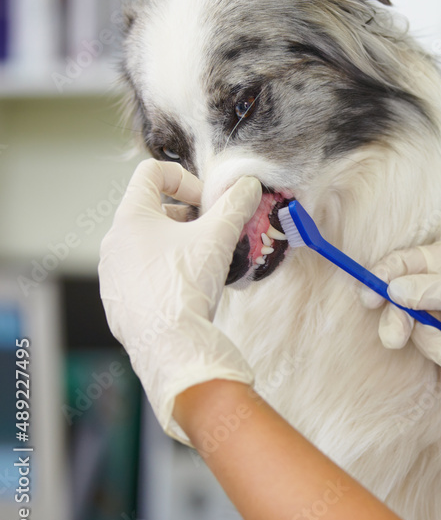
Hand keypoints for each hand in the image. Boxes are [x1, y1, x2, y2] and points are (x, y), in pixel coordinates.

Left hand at [98, 159, 261, 444]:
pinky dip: (167, 275)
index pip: (151, 173)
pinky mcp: (118, 303)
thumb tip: (249, 184)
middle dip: (187, 218)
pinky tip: (190, 294)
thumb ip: (235, 204)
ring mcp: (112, 275)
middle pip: (151, 211)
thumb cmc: (187, 284)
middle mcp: (113, 243)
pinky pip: (143, 277)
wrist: (170, 345)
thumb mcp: (218, 237)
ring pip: (147, 246)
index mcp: (130, 218)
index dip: (186, 179)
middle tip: (214, 235)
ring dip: (178, 247)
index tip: (208, 204)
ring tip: (205, 266)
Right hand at [360, 242, 440, 406]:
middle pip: (399, 298)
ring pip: (415, 329)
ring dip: (435, 347)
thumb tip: (392, 288)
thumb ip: (433, 290)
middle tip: (394, 339)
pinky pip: (431, 349)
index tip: (369, 297)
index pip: (403, 262)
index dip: (382, 276)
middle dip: (399, 321)